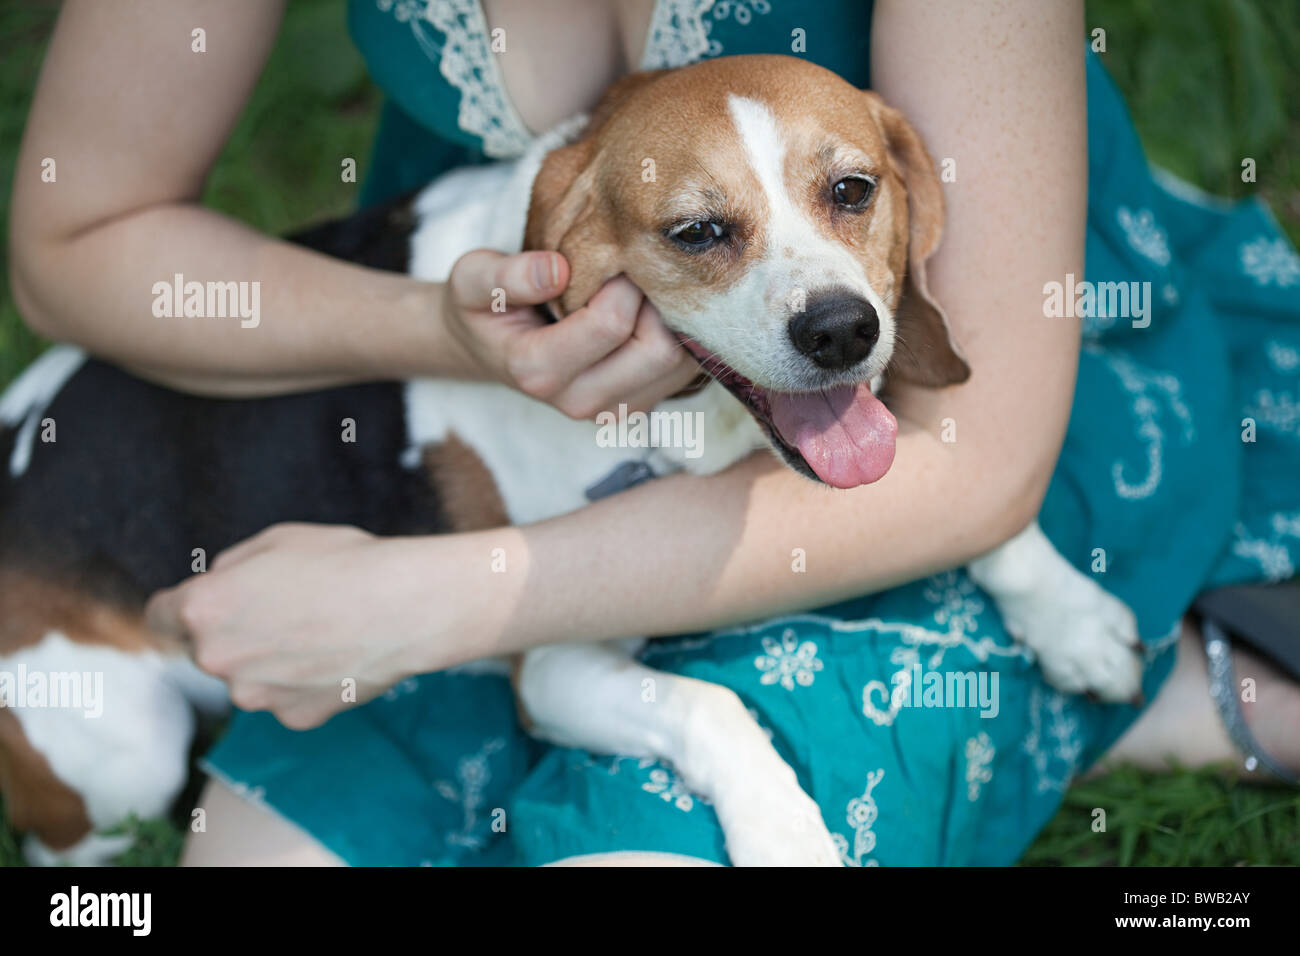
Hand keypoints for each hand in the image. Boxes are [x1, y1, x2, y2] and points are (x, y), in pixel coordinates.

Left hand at [144, 524, 494, 728]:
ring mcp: (256, 695)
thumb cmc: (344, 563)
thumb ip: (231, 569)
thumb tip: (219, 588)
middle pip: (210, 649)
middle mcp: (217, 659)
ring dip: (271, 661)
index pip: (160, 616)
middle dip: (237, 632)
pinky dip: (305, 683)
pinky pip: (288, 698)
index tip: (206, 605)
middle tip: (288, 610)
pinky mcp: (294, 718)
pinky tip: (337, 656)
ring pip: (251, 678)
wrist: (404, 606)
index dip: (184, 607)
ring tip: (321, 632)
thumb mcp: (277, 540)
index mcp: (203, 609)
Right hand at [443, 249, 700, 417]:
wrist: (492, 348)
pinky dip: (680, 336)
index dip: (621, 280)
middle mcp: (579, 402)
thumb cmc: (486, 308)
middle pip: (658, 351)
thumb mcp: (473, 280)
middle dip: (656, 302)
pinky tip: (652, 313)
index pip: (611, 323)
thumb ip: (506, 274)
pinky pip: (686, 372)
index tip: (610, 257)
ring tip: (642, 292)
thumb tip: (557, 269)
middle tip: (634, 274)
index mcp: (537, 371)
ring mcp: (613, 411)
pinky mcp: (638, 408)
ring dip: (673, 319)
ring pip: (680, 364)